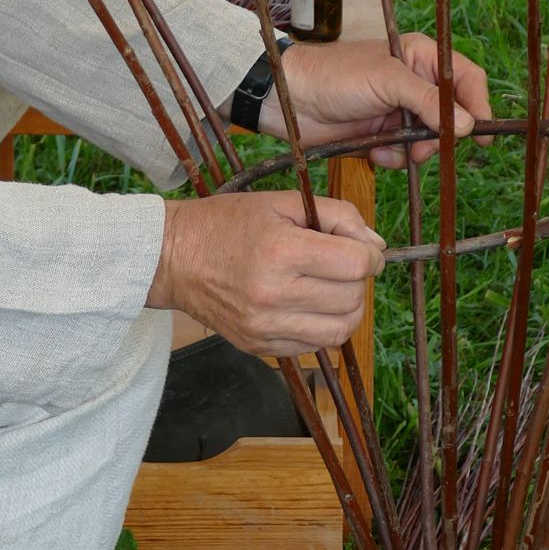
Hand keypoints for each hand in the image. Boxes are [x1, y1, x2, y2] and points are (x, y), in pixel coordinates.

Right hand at [145, 188, 385, 356]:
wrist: (172, 258)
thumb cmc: (226, 224)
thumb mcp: (281, 202)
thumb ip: (337, 216)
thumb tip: (377, 246)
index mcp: (281, 252)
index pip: (356, 264)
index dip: (369, 254)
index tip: (360, 248)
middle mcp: (273, 295)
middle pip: (352, 299)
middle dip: (356, 280)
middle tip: (338, 264)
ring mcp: (264, 327)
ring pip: (339, 331)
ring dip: (346, 308)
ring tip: (328, 288)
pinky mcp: (258, 347)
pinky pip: (313, 346)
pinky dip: (321, 326)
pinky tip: (306, 306)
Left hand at [259, 33, 490, 166]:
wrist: (290, 100)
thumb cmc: (335, 76)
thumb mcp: (387, 81)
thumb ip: (429, 101)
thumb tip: (468, 125)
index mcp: (420, 57)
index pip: (465, 79)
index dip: (478, 104)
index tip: (482, 134)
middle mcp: (414, 83)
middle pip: (451, 116)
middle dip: (440, 136)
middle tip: (425, 147)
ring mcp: (398, 110)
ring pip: (429, 140)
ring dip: (414, 150)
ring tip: (391, 147)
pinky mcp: (382, 134)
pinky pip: (404, 154)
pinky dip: (392, 157)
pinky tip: (372, 150)